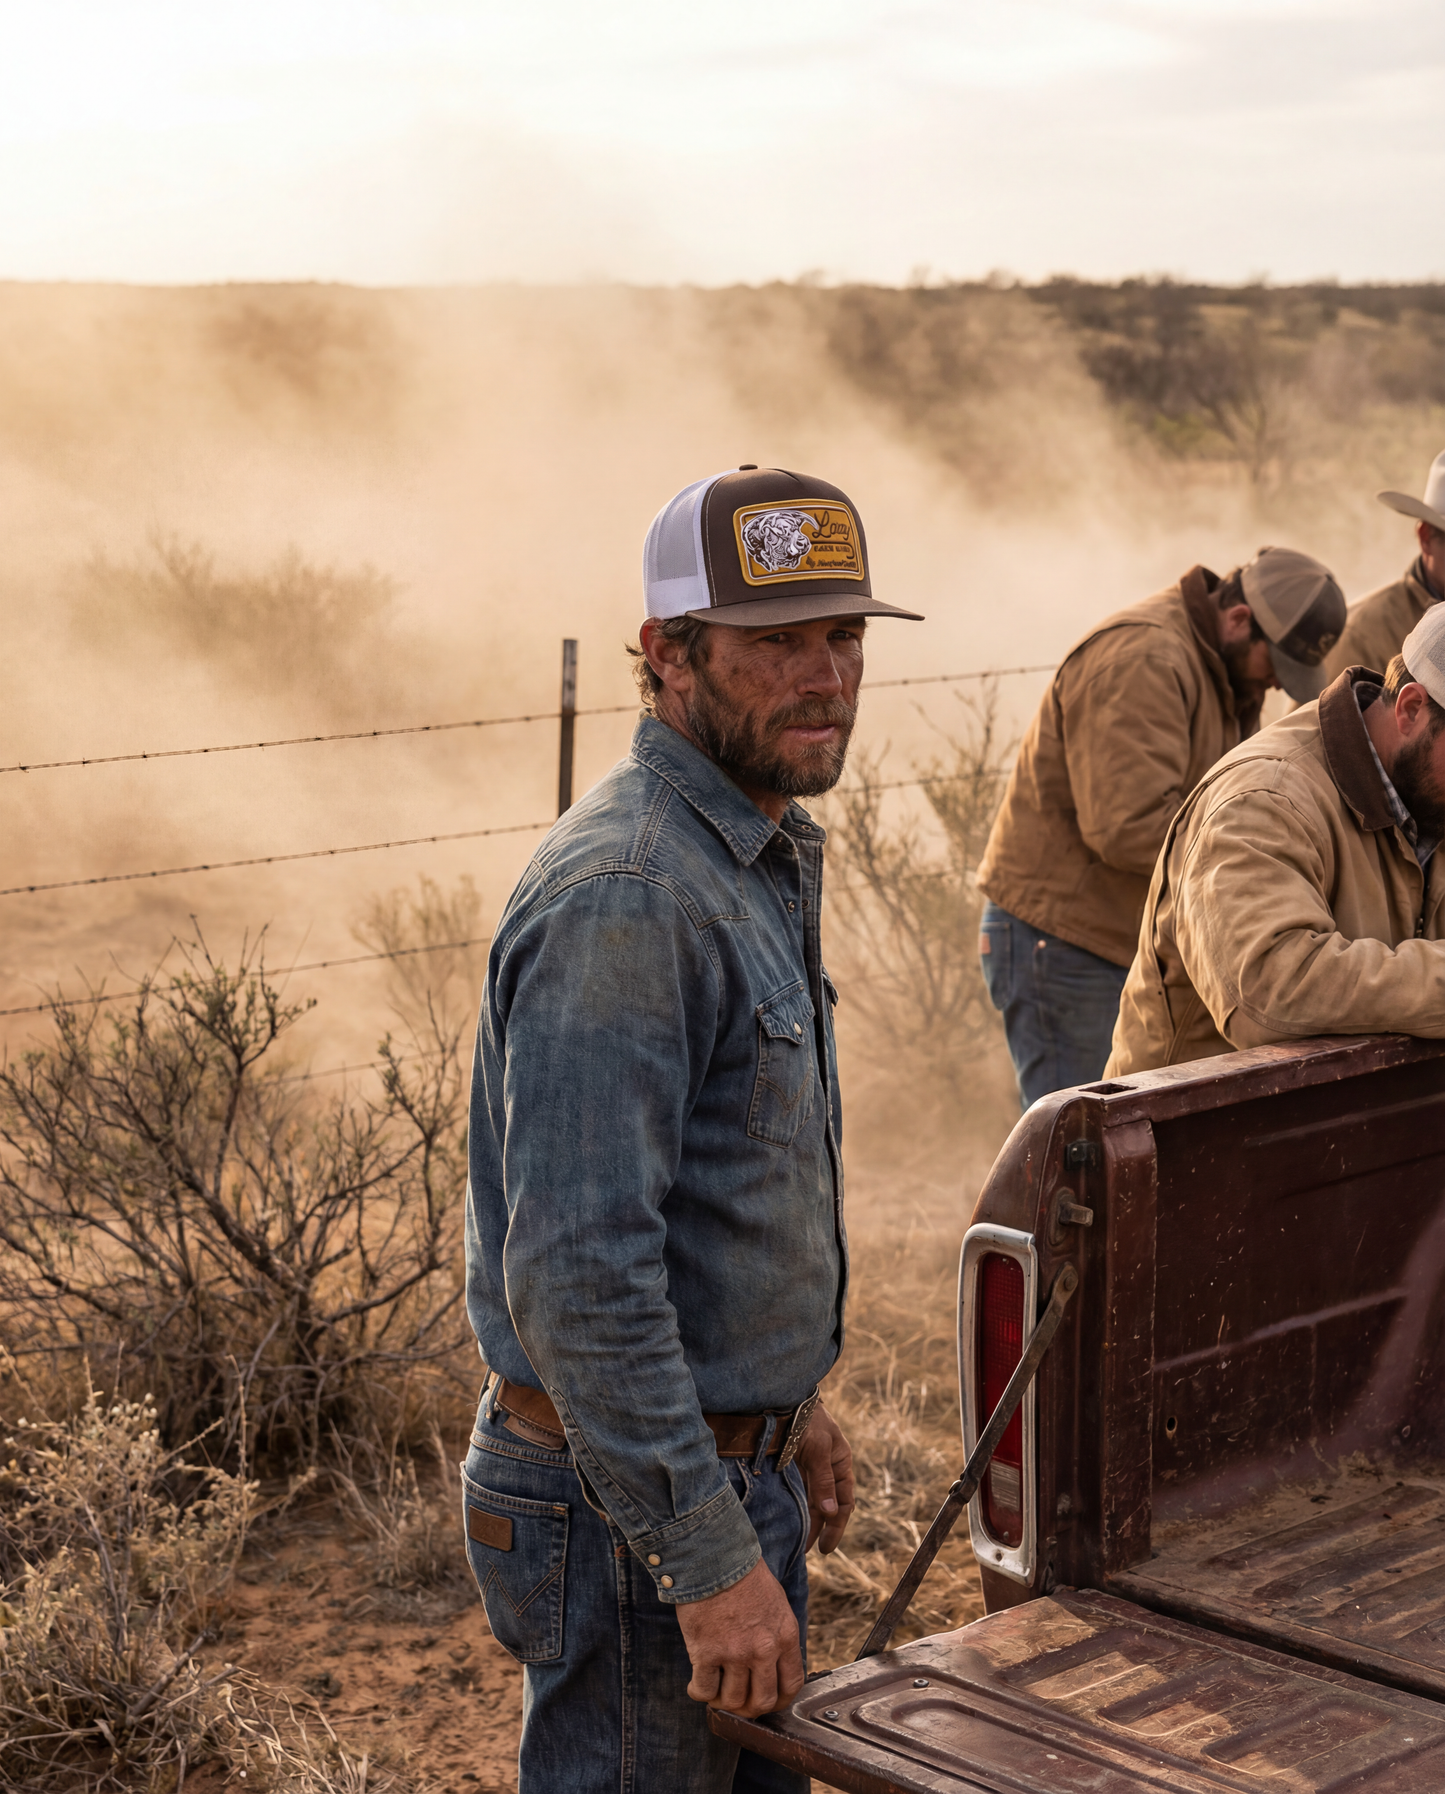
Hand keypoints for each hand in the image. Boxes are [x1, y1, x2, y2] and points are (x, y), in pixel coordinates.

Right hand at [676, 1558, 803, 1716]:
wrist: (714, 1557)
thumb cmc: (744, 1575)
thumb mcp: (776, 1603)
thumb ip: (778, 1635)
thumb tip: (773, 1663)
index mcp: (785, 1636)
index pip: (791, 1684)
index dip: (779, 1700)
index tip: (767, 1700)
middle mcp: (763, 1650)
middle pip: (762, 1701)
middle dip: (750, 1708)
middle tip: (738, 1702)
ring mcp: (735, 1653)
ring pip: (732, 1700)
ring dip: (722, 1701)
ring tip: (715, 1691)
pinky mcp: (706, 1653)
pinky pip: (704, 1690)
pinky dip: (699, 1692)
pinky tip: (697, 1684)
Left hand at [795, 1400, 854, 1553]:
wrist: (784, 1395)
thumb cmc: (807, 1418)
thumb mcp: (819, 1447)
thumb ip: (823, 1480)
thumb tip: (830, 1512)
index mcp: (841, 1463)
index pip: (844, 1502)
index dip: (837, 1526)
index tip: (826, 1548)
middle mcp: (827, 1467)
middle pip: (826, 1505)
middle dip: (819, 1528)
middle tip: (807, 1552)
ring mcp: (810, 1465)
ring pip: (811, 1499)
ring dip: (806, 1519)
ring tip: (796, 1541)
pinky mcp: (793, 1462)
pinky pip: (797, 1489)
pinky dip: (794, 1505)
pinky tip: (787, 1518)